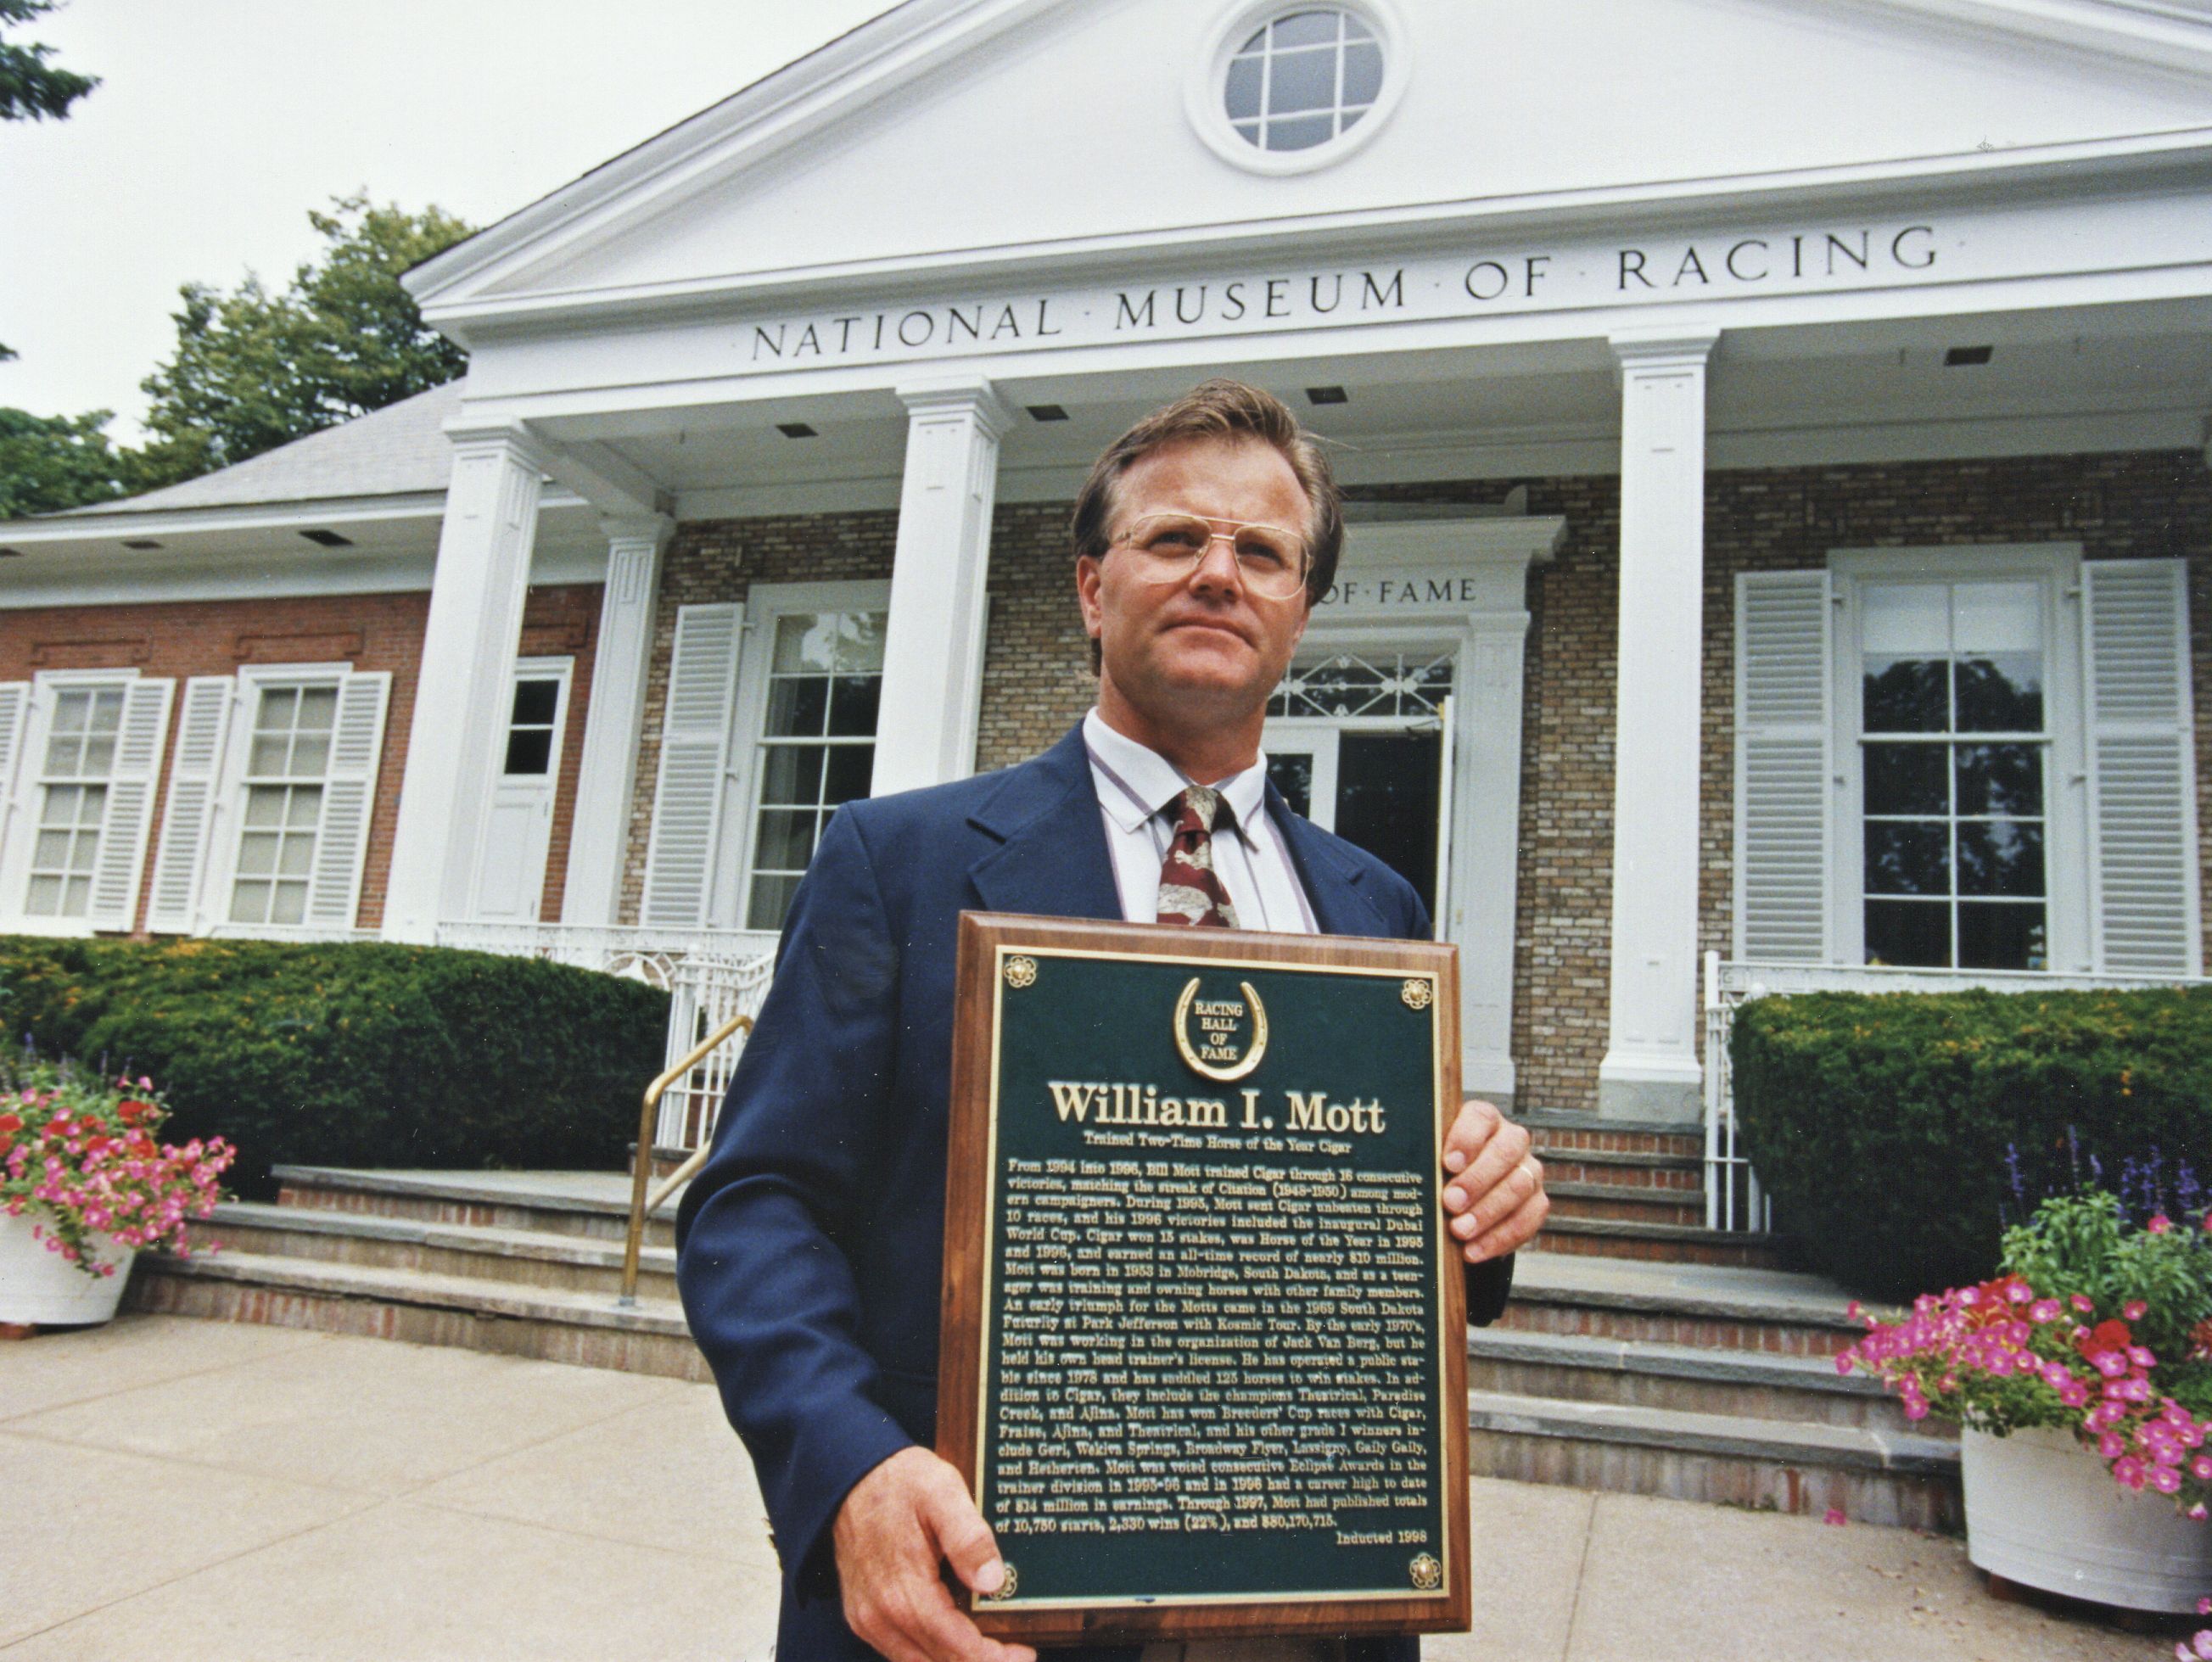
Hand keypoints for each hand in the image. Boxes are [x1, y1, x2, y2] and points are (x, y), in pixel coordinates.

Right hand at [832, 1446, 1036, 1661]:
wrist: (850, 1473)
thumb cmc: (899, 1481)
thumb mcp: (943, 1492)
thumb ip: (969, 1538)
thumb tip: (993, 1582)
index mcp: (904, 1592)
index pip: (957, 1648)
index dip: (994, 1657)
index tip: (1024, 1653)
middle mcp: (880, 1615)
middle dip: (980, 1660)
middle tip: (1015, 1651)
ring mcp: (868, 1618)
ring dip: (955, 1658)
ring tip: (990, 1645)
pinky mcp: (862, 1615)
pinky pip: (900, 1650)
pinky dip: (931, 1650)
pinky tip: (955, 1634)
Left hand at [1440, 1098, 1546, 1263]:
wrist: (1464, 1200)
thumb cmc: (1439, 1172)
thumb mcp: (1430, 1160)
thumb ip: (1425, 1160)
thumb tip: (1403, 1175)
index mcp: (1483, 1120)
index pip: (1481, 1118)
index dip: (1466, 1140)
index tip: (1447, 1164)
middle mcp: (1511, 1140)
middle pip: (1504, 1152)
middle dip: (1476, 1181)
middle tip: (1450, 1204)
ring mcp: (1528, 1170)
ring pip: (1519, 1186)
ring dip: (1487, 1213)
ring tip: (1459, 1232)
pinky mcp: (1537, 1201)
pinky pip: (1528, 1219)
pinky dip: (1499, 1238)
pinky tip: (1474, 1251)